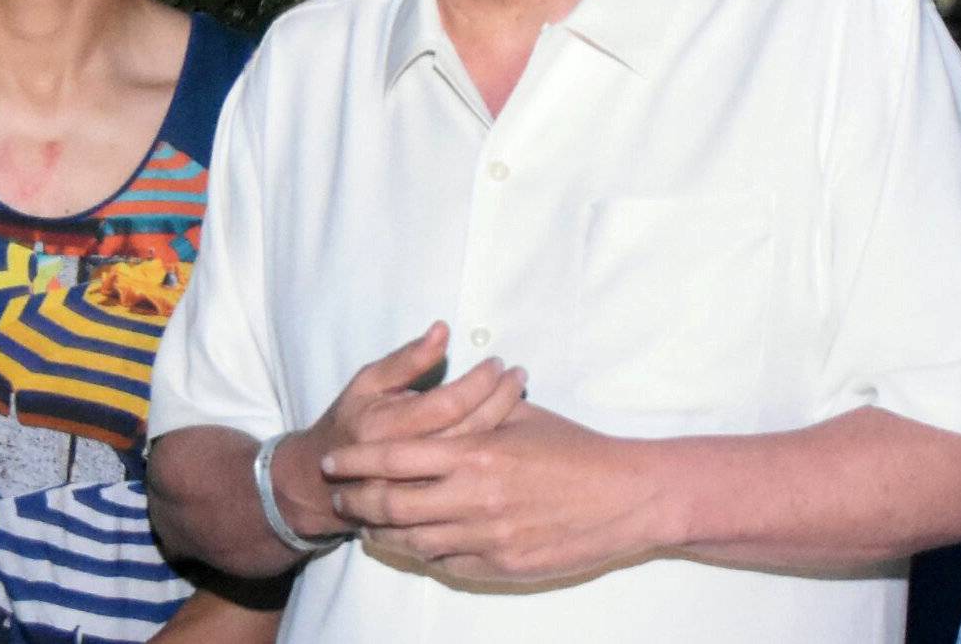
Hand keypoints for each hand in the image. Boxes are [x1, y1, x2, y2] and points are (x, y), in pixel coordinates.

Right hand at [271, 322, 526, 540]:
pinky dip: (496, 455)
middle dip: (500, 398)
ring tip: (520, 395)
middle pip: (468, 431)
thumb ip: (406, 360)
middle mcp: (407, 463)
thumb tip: (443, 330)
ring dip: (505, 423)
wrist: (326, 486)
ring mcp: (422, 491)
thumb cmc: (350, 424)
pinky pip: (472, 480)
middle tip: (518, 375)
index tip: (497, 362)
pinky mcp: (434, 509)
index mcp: (387, 427)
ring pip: (475, 459)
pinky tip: (513, 432)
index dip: (478, 381)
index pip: (448, 404)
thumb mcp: (368, 384)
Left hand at [323, 400, 666, 583]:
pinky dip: (421, 554)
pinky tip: (410, 545)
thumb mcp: (522, 417)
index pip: (394, 458)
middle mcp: (473, 496)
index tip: (334, 462)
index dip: (356, 461)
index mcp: (474, 452)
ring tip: (365, 525)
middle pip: (391, 504)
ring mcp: (486, 536)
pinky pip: (445, 563)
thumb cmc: (575, 449)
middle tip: (339, 498)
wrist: (626, 496)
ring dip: (381, 533)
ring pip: (412, 541)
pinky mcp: (501, 565)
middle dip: (356, 501)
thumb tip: (444, 396)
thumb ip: (475, 411)